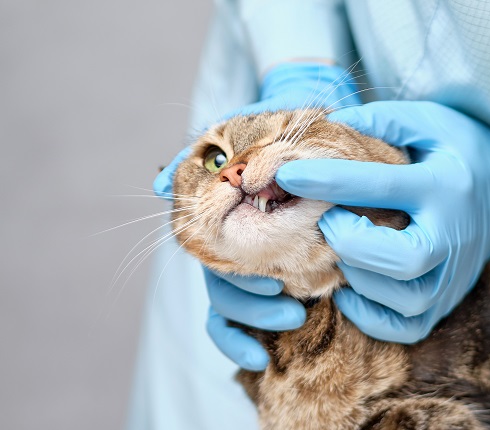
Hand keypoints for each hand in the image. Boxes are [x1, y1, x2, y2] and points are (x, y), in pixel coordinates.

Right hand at [154, 62, 362, 369]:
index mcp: (220, 218)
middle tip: (292, 308)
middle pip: (225, 288)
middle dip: (253, 306)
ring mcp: (249, 260)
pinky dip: (245, 340)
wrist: (303, 124)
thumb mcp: (238, 137)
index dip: (235, 285)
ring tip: (296, 316)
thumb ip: (197, 159)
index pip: (211, 258)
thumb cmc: (267, 130)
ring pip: (232, 304)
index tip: (271, 288)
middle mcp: (231, 245)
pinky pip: (245, 316)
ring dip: (258, 321)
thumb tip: (157, 186)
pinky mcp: (274, 267)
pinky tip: (263, 357)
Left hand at [275, 101, 489, 342]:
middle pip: (405, 258)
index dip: (328, 181)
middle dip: (352, 242)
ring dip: (359, 278)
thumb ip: (377, 122)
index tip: (285, 175)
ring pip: (406, 299)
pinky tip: (350, 288)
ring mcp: (455, 274)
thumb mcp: (426, 120)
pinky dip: (371, 316)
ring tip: (341, 249)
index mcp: (446, 184)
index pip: (383, 186)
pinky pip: (408, 327)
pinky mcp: (448, 299)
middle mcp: (455, 234)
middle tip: (328, 221)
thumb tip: (322, 128)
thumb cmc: (459, 149)